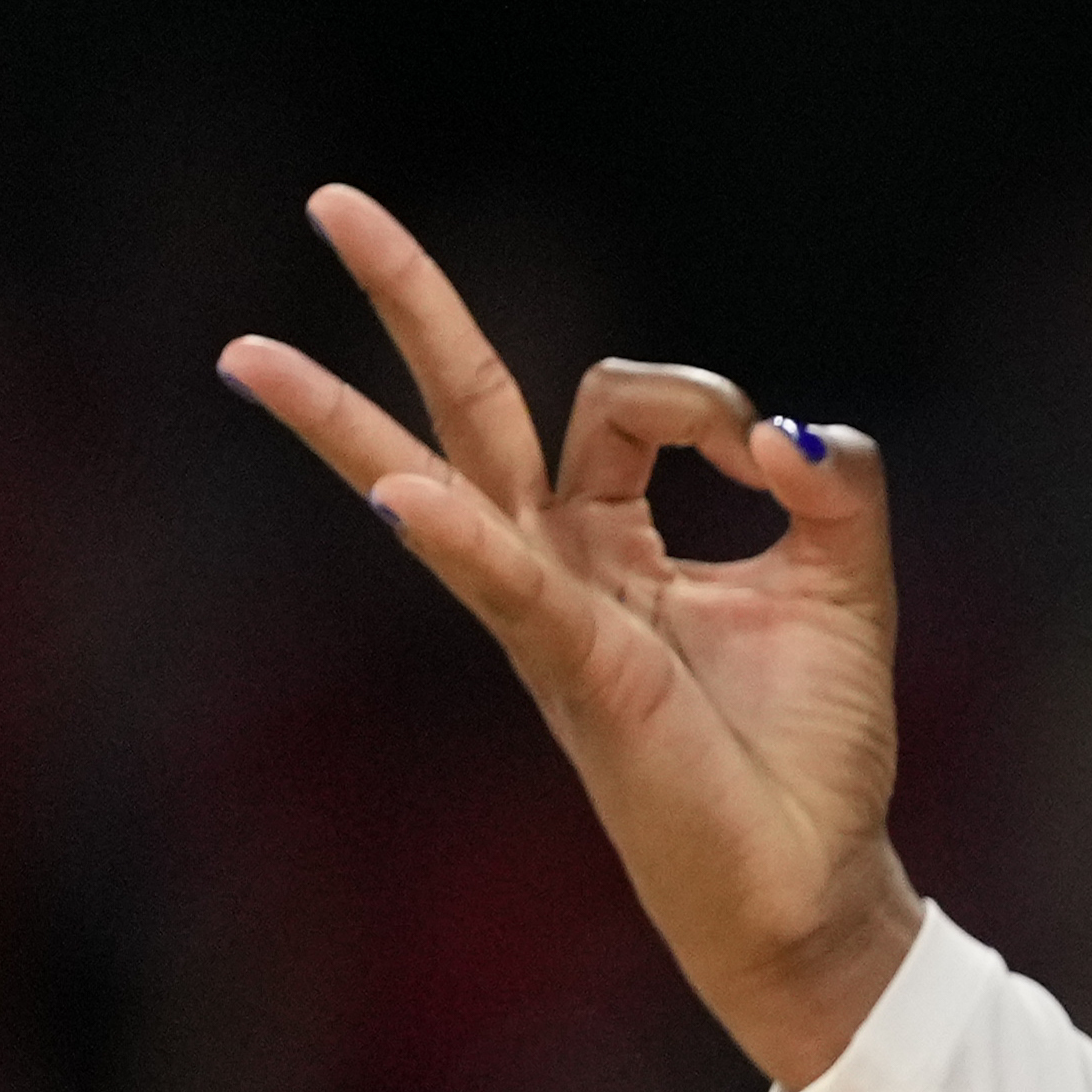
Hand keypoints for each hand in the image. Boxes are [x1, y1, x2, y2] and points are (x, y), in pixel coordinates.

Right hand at [218, 187, 922, 1090]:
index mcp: (613, 541)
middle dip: (407, 301)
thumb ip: (830, 489)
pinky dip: (462, 538)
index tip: (775, 464)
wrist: (813, 892)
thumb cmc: (810, 754)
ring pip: (443, 481)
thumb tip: (782, 430)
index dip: (705, 402)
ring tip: (245, 352)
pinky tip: (404, 497)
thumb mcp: (846, 587)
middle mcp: (560, 568)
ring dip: (345, 419)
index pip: (624, 402)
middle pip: (471, 405)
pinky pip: (511, 589)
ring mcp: (552, 618)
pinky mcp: (580, 673)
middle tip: (329, 199)